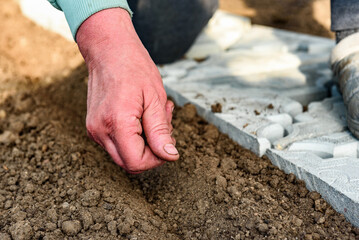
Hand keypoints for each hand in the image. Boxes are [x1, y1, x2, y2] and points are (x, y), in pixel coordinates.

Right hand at [76, 8, 178, 173]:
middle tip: (164, 125)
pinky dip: (134, 136)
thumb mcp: (155, 98)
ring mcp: (94, 129)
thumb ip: (161, 131)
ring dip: (144, 143)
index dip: (157, 159)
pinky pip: (117, 143)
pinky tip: (142, 116)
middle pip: (129, 163)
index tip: (169, 141)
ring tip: (154, 115)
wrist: (108, 49)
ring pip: (124, 154)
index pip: (137, 163)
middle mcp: (100, 131)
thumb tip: (170, 156)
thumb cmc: (133, 67)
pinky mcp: (94, 126)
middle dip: (152, 152)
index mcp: (116, 123)